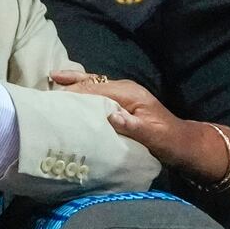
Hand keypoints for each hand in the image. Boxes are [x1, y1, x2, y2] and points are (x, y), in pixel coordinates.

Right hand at [49, 71, 226, 180]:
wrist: (185, 146)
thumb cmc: (170, 142)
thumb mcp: (154, 137)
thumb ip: (133, 126)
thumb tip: (111, 115)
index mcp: (130, 94)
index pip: (96, 89)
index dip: (74, 92)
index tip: (53, 98)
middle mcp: (125, 90)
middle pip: (91, 83)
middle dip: (69, 83)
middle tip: (45, 87)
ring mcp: (123, 97)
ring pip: (93, 86)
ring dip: (73, 85)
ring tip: (51, 83)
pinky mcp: (121, 106)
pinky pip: (97, 96)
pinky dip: (82, 94)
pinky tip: (70, 97)